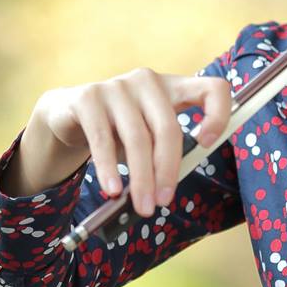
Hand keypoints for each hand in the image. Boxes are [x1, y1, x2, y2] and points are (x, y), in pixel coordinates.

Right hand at [5, 69, 233, 216]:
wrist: (68, 114)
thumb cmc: (118, 130)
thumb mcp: (147, 136)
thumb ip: (164, 152)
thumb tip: (167, 192)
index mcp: (172, 87)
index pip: (212, 88)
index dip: (218, 114)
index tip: (207, 143)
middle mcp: (147, 81)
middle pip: (168, 128)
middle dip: (167, 170)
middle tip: (163, 201)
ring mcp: (117, 86)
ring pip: (137, 138)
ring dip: (141, 178)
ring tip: (141, 205)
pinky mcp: (88, 97)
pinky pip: (102, 139)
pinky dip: (109, 169)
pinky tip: (113, 189)